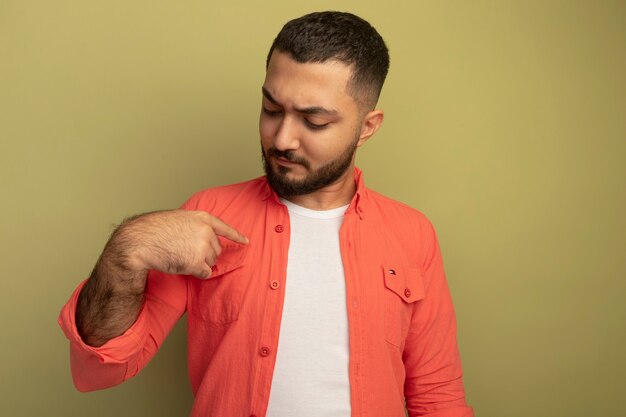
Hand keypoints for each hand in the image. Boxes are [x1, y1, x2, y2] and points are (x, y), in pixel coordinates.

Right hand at [114, 210, 248, 278]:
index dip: (236, 236)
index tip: (246, 241)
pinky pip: (205, 273)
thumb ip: (193, 225)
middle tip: (185, 252)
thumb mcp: (177, 218)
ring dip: (199, 264)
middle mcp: (206, 231)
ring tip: (180, 256)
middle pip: (217, 250)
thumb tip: (204, 237)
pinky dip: (197, 273)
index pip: (225, 227)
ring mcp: (202, 246)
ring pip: (211, 262)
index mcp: (202, 217)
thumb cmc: (153, 230)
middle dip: (205, 254)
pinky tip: (183, 266)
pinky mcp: (197, 262)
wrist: (140, 240)